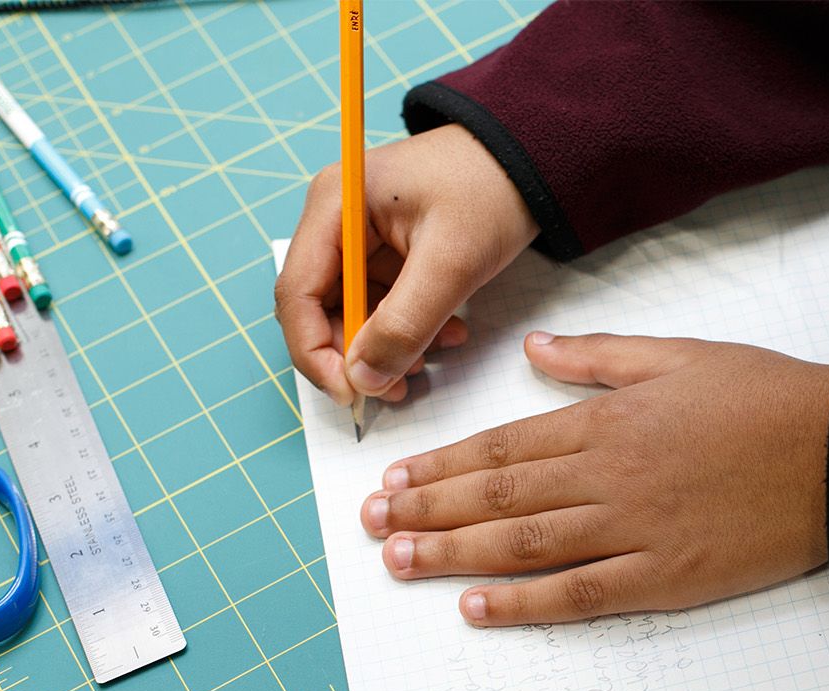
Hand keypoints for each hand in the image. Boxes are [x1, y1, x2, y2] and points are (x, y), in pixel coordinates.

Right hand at [275, 124, 539, 403]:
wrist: (532, 160)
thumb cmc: (490, 190)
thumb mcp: (451, 262)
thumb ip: (404, 324)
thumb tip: (363, 379)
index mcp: (335, 206)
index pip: (297, 293)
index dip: (315, 351)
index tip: (350, 392)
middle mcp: (336, 221)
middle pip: (319, 309)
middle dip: (356, 355)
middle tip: (397, 389)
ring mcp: (361, 239)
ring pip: (353, 315)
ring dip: (387, 348)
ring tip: (432, 360)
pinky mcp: (388, 254)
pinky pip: (382, 307)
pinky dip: (409, 331)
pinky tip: (449, 335)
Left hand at [360, 333, 828, 624]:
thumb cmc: (764, 399)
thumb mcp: (678, 354)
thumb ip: (597, 355)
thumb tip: (535, 350)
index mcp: (608, 419)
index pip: (505, 446)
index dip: (444, 465)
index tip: (398, 478)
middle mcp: (609, 475)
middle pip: (500, 497)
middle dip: (430, 510)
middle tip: (376, 524)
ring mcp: (635, 529)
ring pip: (526, 545)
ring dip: (456, 555)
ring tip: (402, 561)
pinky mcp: (666, 575)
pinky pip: (582, 594)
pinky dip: (527, 603)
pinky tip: (479, 608)